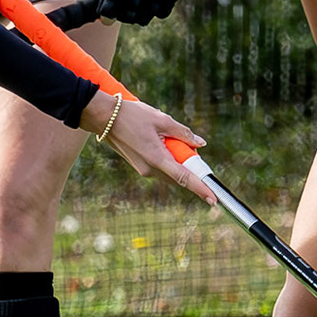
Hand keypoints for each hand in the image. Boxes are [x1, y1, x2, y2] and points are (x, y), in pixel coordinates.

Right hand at [86, 92, 216, 205]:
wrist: (104, 118)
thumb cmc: (132, 116)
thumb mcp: (162, 120)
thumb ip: (183, 133)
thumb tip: (200, 143)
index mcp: (157, 159)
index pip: (184, 178)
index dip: (200, 189)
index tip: (213, 200)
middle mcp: (150, 170)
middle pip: (178, 177)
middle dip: (189, 168)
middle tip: (193, 152)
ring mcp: (143, 169)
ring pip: (169, 172)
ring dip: (177, 162)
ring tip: (170, 138)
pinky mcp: (139, 165)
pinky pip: (160, 167)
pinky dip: (167, 159)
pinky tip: (161, 141)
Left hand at [100, 0, 196, 25]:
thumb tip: (102, 13)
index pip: (111, 5)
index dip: (109, 13)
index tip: (109, 16)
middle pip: (129, 15)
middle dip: (126, 16)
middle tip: (128, 12)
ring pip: (145, 17)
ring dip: (142, 16)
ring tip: (142, 8)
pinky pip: (162, 13)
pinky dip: (157, 11)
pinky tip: (155, 3)